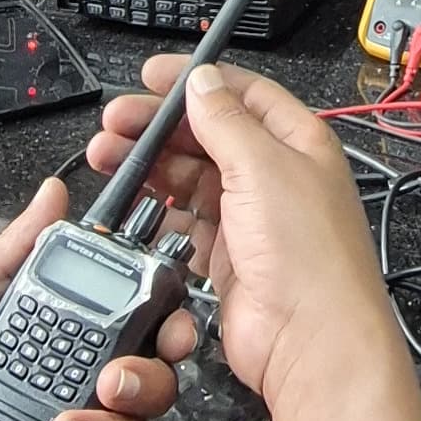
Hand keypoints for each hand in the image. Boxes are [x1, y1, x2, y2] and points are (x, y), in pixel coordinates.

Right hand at [84, 62, 408, 420]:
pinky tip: (132, 205)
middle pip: (208, 135)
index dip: (196, 81)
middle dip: (159, 126)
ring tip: (109, 159)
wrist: (311, 342)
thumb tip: (202, 83)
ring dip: (150, 167)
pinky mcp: (228, 258)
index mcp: (297, 143)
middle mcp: (275, 178)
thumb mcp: (263, 168)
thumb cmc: (311, 258)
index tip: (151, 77)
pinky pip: (184, 225)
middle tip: (116, 124)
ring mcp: (251, 219)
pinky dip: (157, 213)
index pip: (242, 94)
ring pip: (191, 179)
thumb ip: (227, 121)